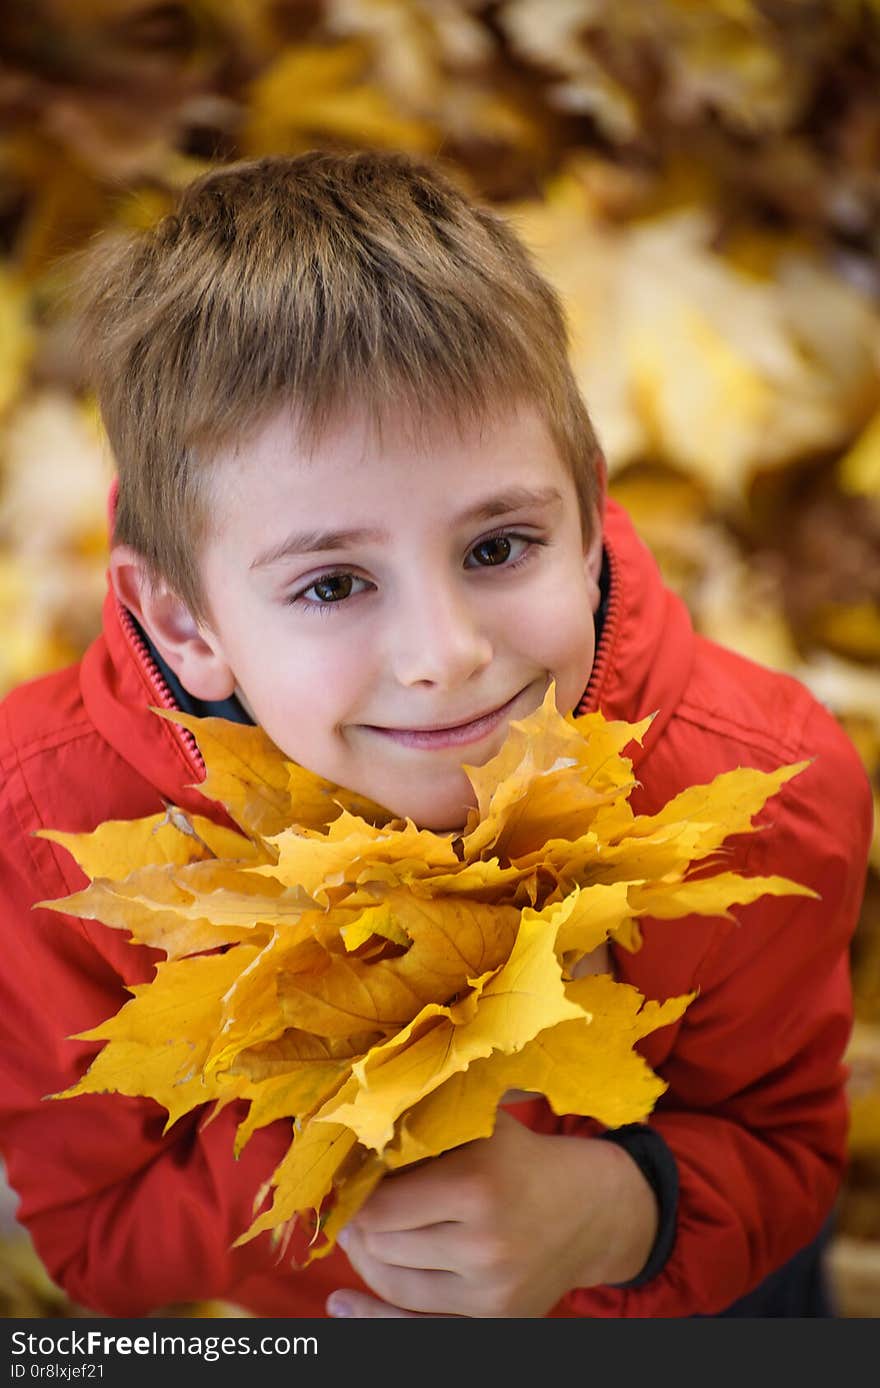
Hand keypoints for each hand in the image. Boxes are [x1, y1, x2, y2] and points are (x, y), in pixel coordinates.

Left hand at [326, 1107, 657, 1317]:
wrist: (591, 1208)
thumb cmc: (521, 1155)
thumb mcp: (479, 1123)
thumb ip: (423, 1126)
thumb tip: (350, 1134)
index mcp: (477, 1184)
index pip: (380, 1205)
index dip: (353, 1194)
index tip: (344, 1180)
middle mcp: (485, 1244)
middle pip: (382, 1244)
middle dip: (358, 1223)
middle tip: (349, 1203)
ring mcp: (491, 1290)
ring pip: (392, 1283)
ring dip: (367, 1257)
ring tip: (360, 1234)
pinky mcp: (495, 1321)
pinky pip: (417, 1325)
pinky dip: (374, 1317)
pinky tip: (341, 1305)